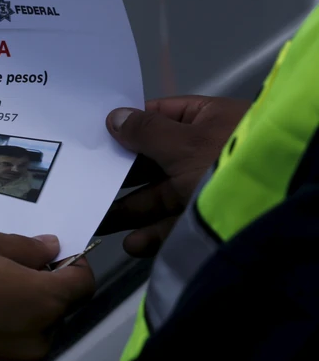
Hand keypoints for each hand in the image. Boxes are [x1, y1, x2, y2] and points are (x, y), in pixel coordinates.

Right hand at [0, 227, 94, 360]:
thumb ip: (26, 248)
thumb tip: (51, 249)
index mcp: (43, 301)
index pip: (84, 283)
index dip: (73, 263)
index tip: (51, 253)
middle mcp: (37, 337)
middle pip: (59, 308)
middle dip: (43, 286)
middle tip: (9, 265)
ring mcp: (12, 358)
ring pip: (35, 328)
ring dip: (23, 309)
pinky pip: (11, 344)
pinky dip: (3, 328)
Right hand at [97, 95, 248, 256]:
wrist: (273, 212)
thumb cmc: (226, 162)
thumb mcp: (184, 143)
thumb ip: (145, 132)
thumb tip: (114, 117)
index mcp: (207, 120)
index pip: (160, 117)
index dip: (127, 126)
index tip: (95, 137)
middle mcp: (205, 151)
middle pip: (153, 161)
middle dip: (120, 176)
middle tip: (86, 183)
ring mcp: (206, 186)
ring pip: (160, 196)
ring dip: (130, 210)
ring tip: (99, 220)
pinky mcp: (207, 218)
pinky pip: (173, 224)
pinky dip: (152, 234)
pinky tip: (132, 243)